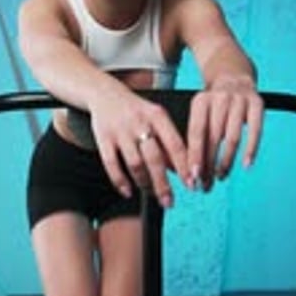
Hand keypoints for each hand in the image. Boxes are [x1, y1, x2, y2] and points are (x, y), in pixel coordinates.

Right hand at [89, 87, 190, 207]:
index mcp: (158, 115)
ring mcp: (120, 131)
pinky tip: (128, 191)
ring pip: (135, 164)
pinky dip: (120, 181)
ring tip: (151, 194)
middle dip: (163, 184)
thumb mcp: (156, 118)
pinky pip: (112, 164)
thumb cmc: (136, 111)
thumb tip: (180, 170)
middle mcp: (139, 122)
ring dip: (144, 184)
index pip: (175, 145)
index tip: (191, 185)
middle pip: (155, 159)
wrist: (104, 93)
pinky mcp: (103, 138)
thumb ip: (168, 141)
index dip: (184, 167)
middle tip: (169, 202)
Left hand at [187, 76, 263, 189]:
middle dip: (209, 164)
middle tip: (205, 184)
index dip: (194, 156)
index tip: (193, 176)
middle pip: (213, 138)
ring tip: (221, 176)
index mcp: (200, 101)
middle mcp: (219, 99)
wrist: (233, 76)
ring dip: (226, 161)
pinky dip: (251, 149)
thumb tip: (187, 169)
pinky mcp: (257, 104)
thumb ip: (194, 136)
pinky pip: (256, 131)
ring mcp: (239, 100)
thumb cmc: (212, 105)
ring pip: (232, 137)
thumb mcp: (199, 113)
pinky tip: (246, 164)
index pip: (196, 133)